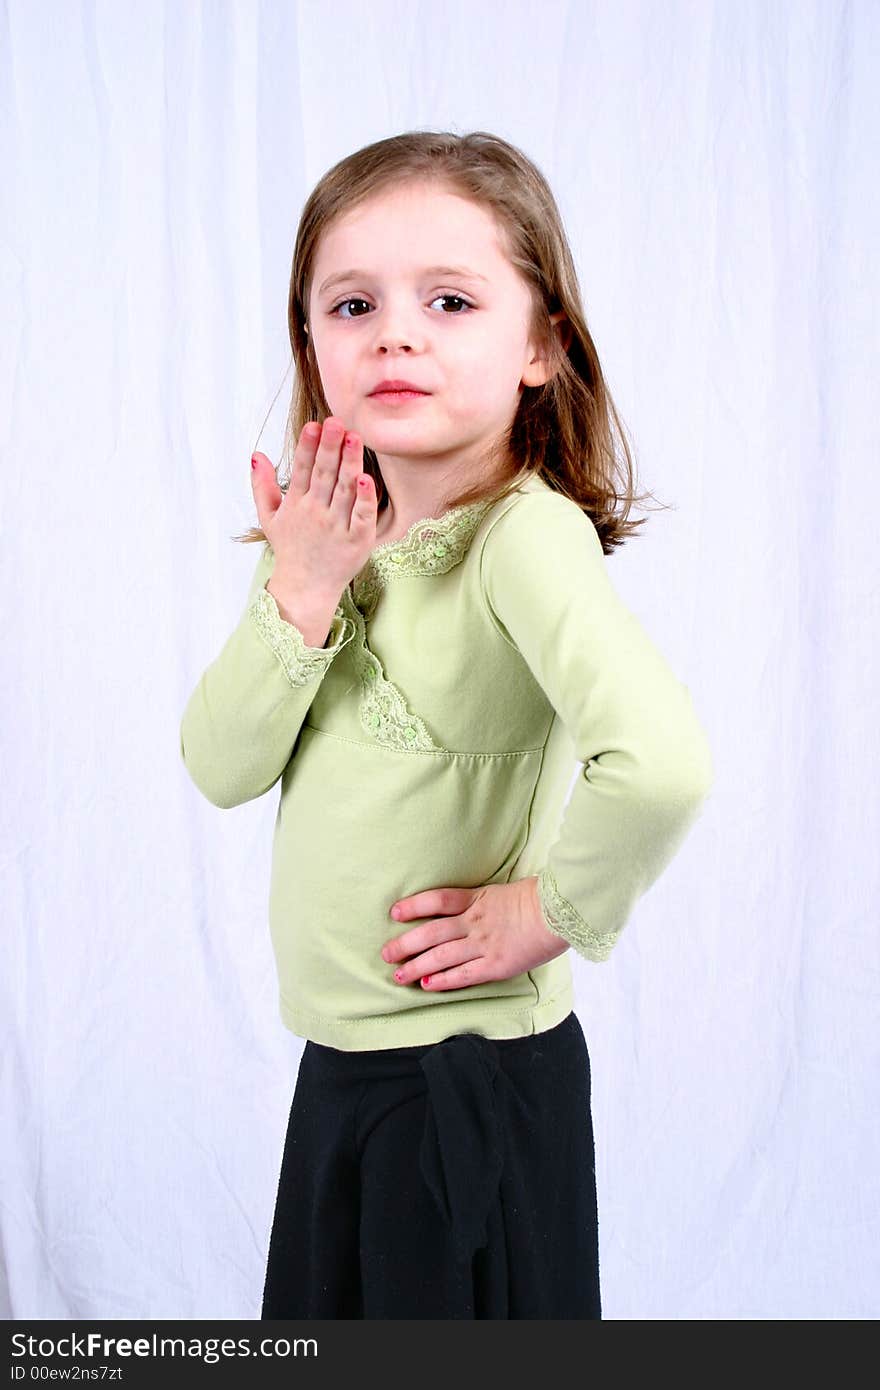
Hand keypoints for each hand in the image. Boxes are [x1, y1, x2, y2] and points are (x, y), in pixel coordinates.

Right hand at [251, 416, 376, 595]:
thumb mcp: (269, 518)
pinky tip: (367, 479)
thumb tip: (256, 454)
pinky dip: (365, 499)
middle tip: (336, 422)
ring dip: (349, 463)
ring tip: (353, 438)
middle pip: (323, 475)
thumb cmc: (291, 549)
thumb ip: (262, 486)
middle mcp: (316, 513)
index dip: (307, 447)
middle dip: (329, 448)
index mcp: (296, 505)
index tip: (313, 425)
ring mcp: (337, 527)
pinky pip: (362, 517)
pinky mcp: (357, 541)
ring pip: (344, 490)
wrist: (305, 590)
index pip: (302, 470)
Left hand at [380, 876, 568, 990]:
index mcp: (477, 899)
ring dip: (416, 967)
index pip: (437, 900)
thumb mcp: (502, 891)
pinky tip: (427, 985)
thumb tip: (461, 907)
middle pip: (431, 933)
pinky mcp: (496, 965)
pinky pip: (464, 975)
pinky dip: (443, 980)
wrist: (562, 913)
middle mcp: (475, 922)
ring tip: (398, 975)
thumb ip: (480, 901)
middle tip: (386, 954)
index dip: (413, 905)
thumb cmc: (537, 900)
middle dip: (405, 944)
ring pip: (441, 957)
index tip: (394, 913)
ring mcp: (484, 944)